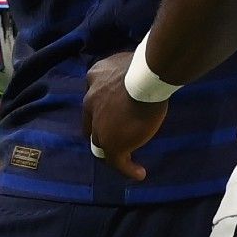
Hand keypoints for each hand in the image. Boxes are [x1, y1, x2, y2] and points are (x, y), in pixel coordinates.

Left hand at [83, 51, 168, 180]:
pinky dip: (127, 169)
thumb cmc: (145, 66)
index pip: (94, 97)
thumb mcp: (129, 64)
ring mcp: (98, 123)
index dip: (103, 108)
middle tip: (117, 137)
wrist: (146, 78)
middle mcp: (90, 99)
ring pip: (100, 143)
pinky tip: (139, 173)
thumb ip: (127, 73)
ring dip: (112, 152)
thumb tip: (141, 72)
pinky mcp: (111, 142)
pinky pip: (117, 161)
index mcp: (95, 77)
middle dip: (101, 131)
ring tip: (125, 160)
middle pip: (92, 122)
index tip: (115, 113)